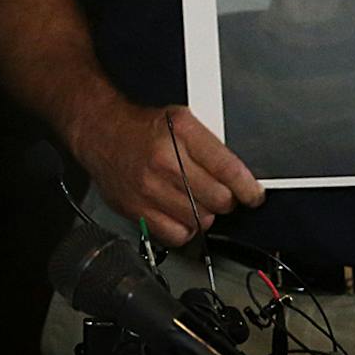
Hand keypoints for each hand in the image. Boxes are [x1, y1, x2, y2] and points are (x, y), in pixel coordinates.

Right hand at [70, 102, 263, 244]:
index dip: (248, 189)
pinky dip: (184, 229)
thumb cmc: (143, 128)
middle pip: (219, 199)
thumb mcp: (183, 120)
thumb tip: (242, 177)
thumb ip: (212, 146)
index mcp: (182, 132)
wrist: (100, 132)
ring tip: (195, 200)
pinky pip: (177, 235)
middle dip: (226, 200)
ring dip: (205, 214)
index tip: (253, 195)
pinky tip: (180, 214)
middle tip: (218, 194)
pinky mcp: (136, 208)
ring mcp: (149, 187)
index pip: (229, 170)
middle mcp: (165, 159)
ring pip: (201, 220)